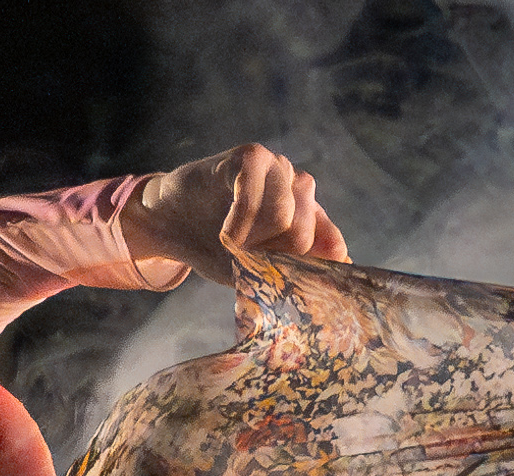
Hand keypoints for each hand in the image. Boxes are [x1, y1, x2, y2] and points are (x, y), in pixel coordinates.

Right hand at [118, 144, 349, 285]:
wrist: (171, 222)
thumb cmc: (216, 247)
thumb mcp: (259, 269)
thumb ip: (297, 269)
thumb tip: (343, 272)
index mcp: (309, 215)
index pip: (331, 245)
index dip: (304, 269)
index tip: (276, 281)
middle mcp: (298, 187)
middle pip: (304, 235)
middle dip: (268, 256)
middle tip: (242, 258)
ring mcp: (278, 167)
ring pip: (283, 216)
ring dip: (251, 241)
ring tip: (230, 245)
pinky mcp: (252, 156)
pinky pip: (254, 196)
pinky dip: (238, 223)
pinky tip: (225, 235)